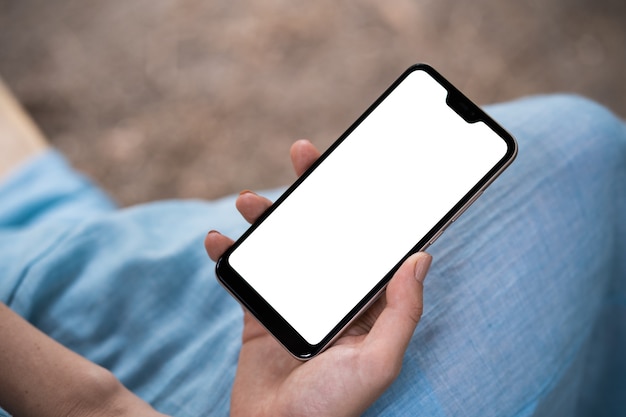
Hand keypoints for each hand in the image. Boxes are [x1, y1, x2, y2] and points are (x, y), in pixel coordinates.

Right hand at [206, 139, 431, 416]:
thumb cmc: (332, 408)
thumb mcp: (377, 362)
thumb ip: (401, 313)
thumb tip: (420, 257)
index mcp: (364, 303)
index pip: (367, 242)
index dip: (363, 203)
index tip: (358, 168)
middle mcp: (331, 294)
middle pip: (323, 231)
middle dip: (312, 192)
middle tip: (303, 154)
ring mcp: (293, 299)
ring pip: (283, 245)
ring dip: (266, 218)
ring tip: (249, 201)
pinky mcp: (260, 311)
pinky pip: (244, 274)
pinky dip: (228, 255)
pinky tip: (217, 241)